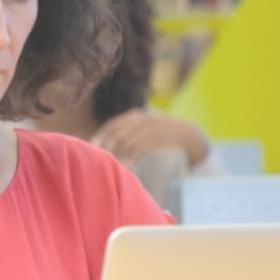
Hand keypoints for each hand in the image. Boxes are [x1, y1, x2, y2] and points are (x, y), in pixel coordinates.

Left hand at [91, 109, 210, 166]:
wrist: (186, 132)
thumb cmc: (160, 132)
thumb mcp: (144, 125)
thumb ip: (128, 131)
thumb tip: (106, 143)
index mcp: (135, 115)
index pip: (113, 125)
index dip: (102, 136)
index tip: (93, 147)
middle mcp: (142, 119)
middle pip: (118, 134)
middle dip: (108, 147)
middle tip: (101, 159)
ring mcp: (151, 128)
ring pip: (129, 142)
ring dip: (120, 155)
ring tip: (114, 165)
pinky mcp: (159, 138)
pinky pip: (141, 148)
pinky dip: (133, 157)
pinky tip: (128, 164)